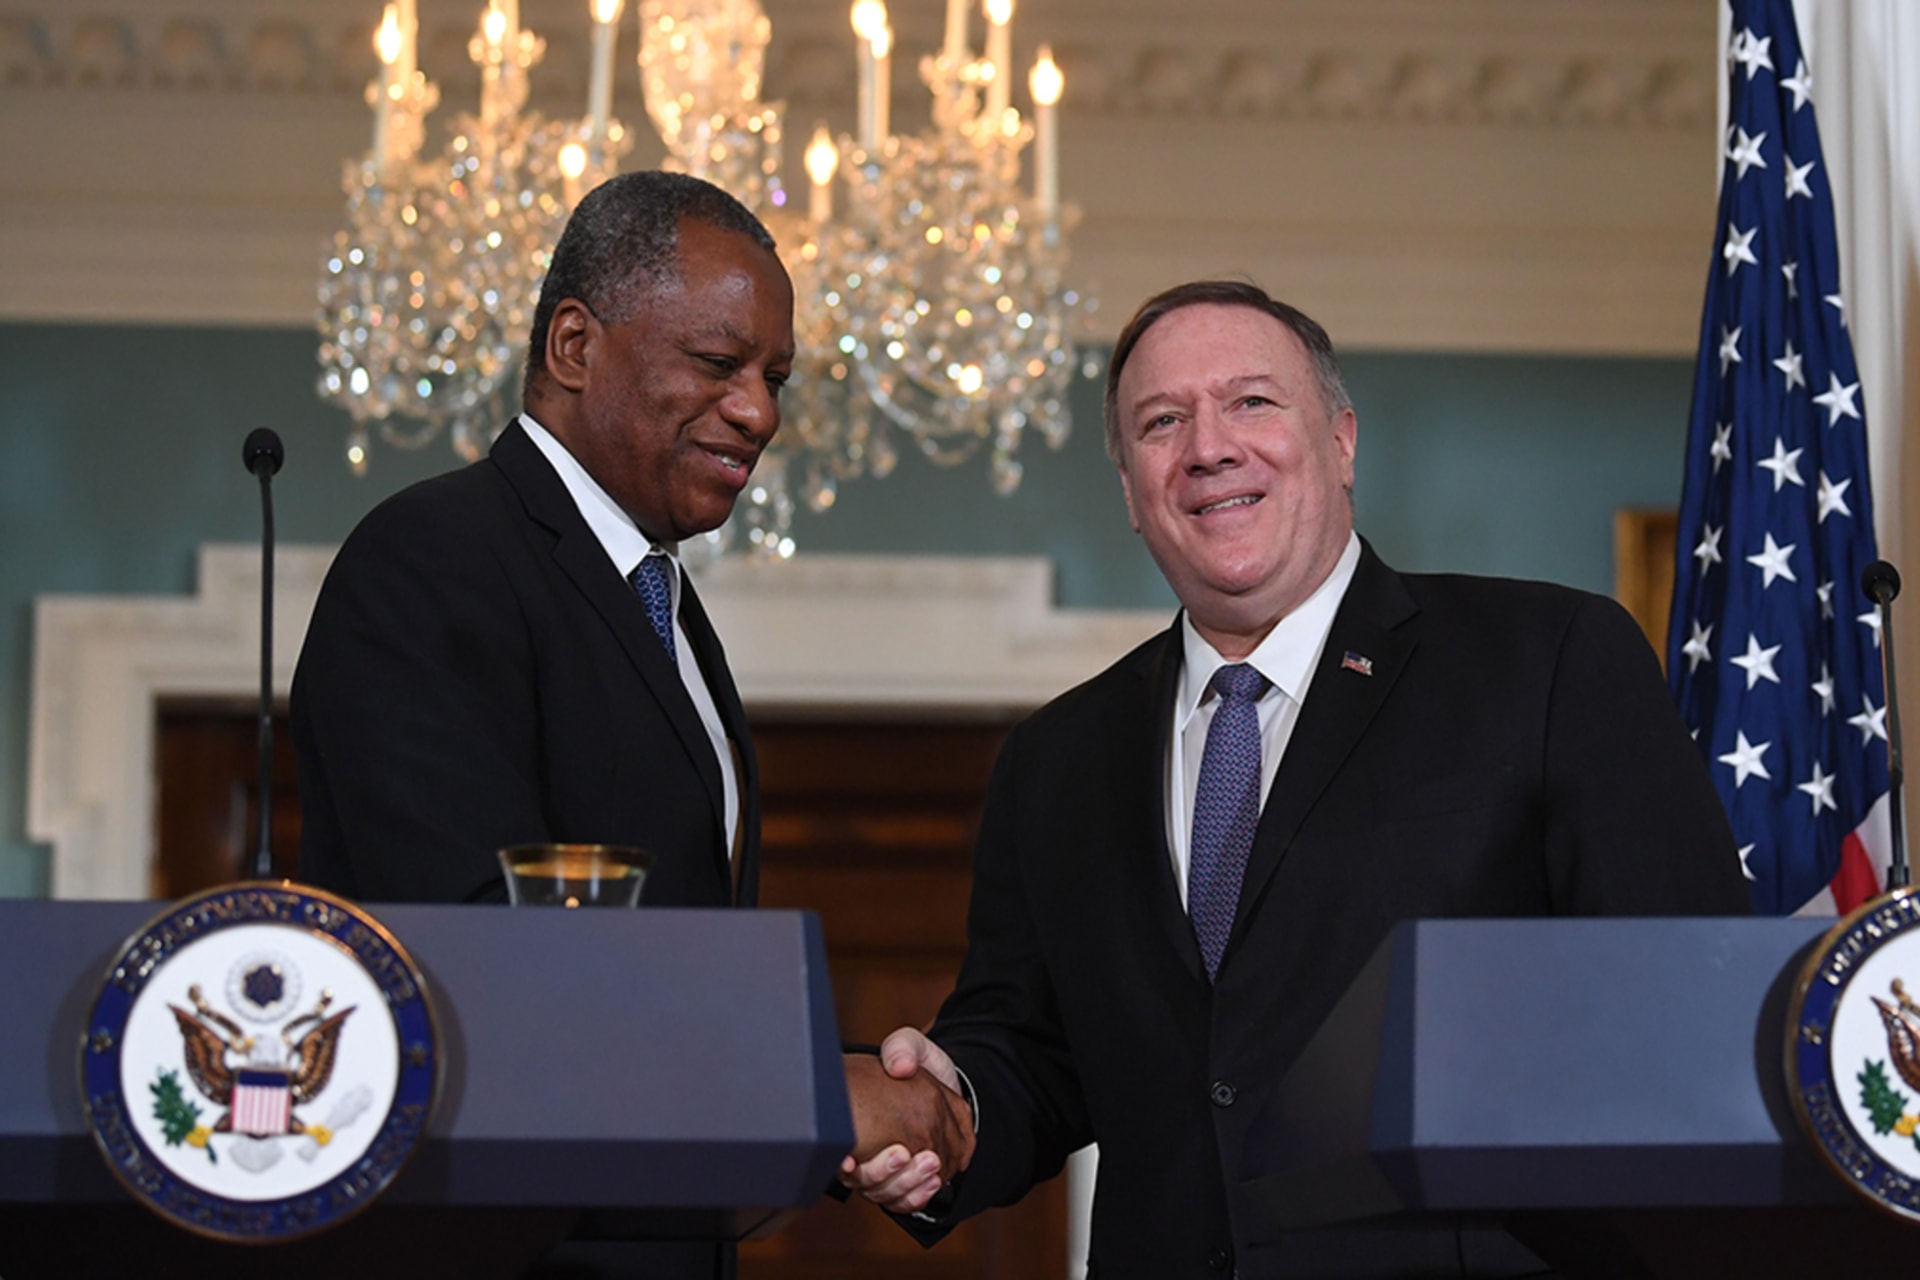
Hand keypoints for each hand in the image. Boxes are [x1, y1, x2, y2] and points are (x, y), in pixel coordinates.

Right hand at [840, 1027, 972, 1213]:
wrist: (944, 1086)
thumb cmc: (917, 1066)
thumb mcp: (910, 1046)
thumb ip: (902, 1048)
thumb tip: (899, 1067)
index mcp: (854, 1119)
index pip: (837, 1150)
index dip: (840, 1162)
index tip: (848, 1161)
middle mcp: (862, 1149)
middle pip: (861, 1179)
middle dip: (881, 1172)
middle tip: (903, 1154)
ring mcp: (882, 1169)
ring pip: (884, 1194)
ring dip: (906, 1183)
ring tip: (930, 1164)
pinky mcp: (904, 1181)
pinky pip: (904, 1202)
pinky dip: (918, 1196)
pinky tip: (933, 1181)